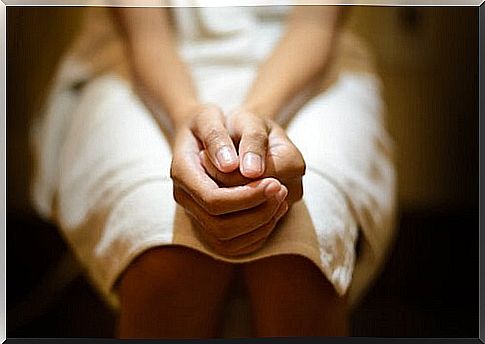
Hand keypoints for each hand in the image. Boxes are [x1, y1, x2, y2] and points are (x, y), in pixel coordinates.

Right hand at [170, 103, 288, 255]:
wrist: (200, 132)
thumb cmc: (208, 120)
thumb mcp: (210, 115)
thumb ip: (217, 136)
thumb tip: (231, 166)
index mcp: (182, 172)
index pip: (214, 200)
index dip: (248, 197)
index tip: (276, 182)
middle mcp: (184, 197)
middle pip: (220, 226)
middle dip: (257, 213)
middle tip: (283, 190)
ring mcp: (194, 213)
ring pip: (226, 240)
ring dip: (259, 225)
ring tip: (281, 199)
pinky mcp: (207, 223)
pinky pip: (231, 245)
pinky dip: (256, 234)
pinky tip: (274, 211)